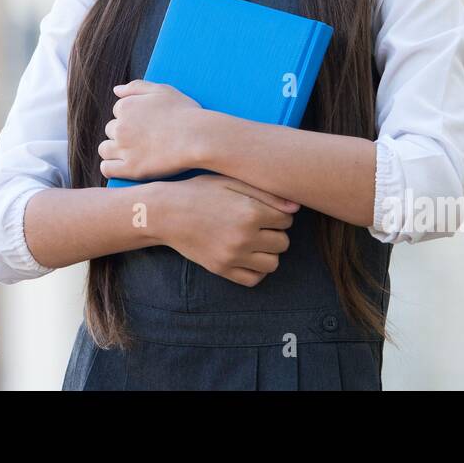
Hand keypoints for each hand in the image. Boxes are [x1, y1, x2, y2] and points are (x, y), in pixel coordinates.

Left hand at [98, 80, 208, 182]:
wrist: (198, 138)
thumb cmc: (184, 112)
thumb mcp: (162, 90)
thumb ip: (136, 87)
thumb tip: (116, 90)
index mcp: (126, 106)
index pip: (118, 112)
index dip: (132, 118)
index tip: (147, 125)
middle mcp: (120, 127)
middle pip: (111, 130)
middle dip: (123, 134)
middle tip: (143, 140)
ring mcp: (124, 149)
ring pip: (104, 149)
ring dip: (114, 150)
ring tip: (132, 153)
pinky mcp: (130, 169)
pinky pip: (107, 168)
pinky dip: (111, 167)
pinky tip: (122, 166)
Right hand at [156, 174, 298, 286]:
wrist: (167, 213)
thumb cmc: (200, 192)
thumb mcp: (231, 182)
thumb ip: (265, 193)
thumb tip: (297, 207)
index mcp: (250, 212)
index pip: (287, 219)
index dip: (279, 212)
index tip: (264, 209)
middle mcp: (245, 237)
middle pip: (283, 242)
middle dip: (275, 232)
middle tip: (259, 224)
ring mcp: (233, 256)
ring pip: (273, 263)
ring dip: (269, 252)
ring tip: (254, 240)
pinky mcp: (222, 269)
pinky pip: (254, 279)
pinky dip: (256, 270)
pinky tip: (248, 255)